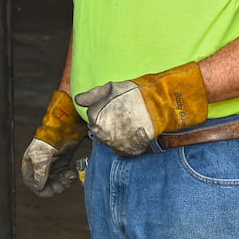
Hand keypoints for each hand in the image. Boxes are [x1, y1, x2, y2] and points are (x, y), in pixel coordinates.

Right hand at [21, 89, 86, 195]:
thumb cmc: (50, 140)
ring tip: (69, 178)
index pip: (31, 182)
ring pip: (55, 181)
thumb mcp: (42, 158)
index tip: (49, 191)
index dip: (39, 188)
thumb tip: (39, 188)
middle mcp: (40, 165)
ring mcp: (52, 164)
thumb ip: (40, 173)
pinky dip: (68, 178)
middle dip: (54, 187)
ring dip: (62, 183)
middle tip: (62, 186)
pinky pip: (64, 176)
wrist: (65, 127)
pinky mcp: (63, 162)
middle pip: (45, 184)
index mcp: (31, 163)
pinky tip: (71, 174)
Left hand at [74, 62, 208, 155]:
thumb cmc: (134, 94)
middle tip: (121, 116)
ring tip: (128, 123)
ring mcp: (117, 143)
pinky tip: (134, 131)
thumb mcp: (110, 88)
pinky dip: (127, 142)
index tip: (113, 108)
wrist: (160, 104)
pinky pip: (124, 148)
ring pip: (110, 142)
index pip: (92, 119)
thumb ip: (91, 95)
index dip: (102, 113)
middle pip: (99, 132)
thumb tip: (78, 100)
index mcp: (96, 117)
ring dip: (116, 134)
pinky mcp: (130, 149)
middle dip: (107, 125)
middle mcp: (104, 133)